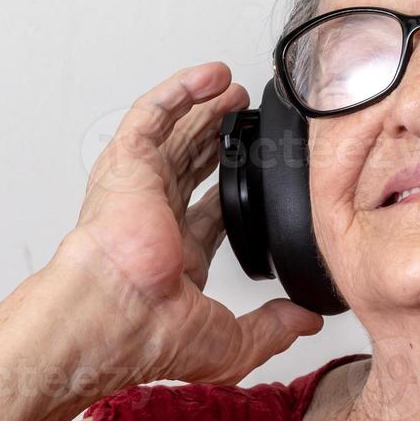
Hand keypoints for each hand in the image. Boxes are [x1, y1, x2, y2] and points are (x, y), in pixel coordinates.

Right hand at [51, 62, 322, 383]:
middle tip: (244, 119)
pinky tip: (211, 76)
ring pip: (174, 136)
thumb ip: (273, 329)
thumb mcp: (230, 344)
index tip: (260, 179)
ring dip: (203, 111)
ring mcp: (139, 188)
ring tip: (233, 89)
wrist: (113, 312)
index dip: (234, 195)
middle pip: (191, 166)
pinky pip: (152, 114)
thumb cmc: (148, 334)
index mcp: (174, 259)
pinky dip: (180, 91)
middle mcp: (154, 220)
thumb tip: (306, 320)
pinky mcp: (127, 163)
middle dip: (217, 140)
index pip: (208, 216)